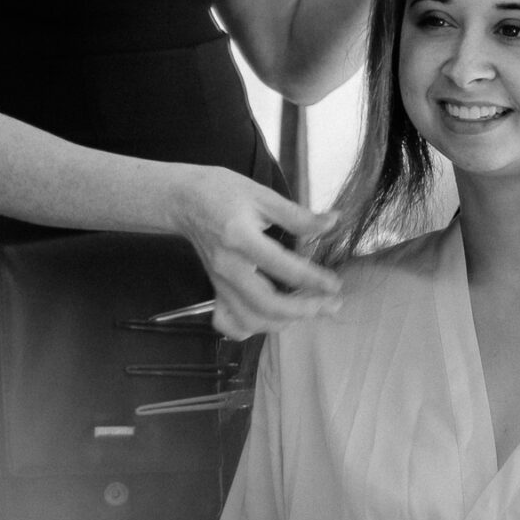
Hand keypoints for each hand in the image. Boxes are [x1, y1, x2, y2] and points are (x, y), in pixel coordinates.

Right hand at [167, 166, 343, 338]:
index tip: (335, 285)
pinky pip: (230, 323)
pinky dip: (252, 328)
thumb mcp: (262, 195)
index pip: (283, 268)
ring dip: (284, 321)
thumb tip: (332, 222)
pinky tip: (270, 318)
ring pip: (251, 320)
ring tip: (309, 310)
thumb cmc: (223, 192)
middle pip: (267, 305)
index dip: (314, 280)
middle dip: (304, 310)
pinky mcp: (215, 290)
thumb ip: (298, 215)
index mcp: (241, 238)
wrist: (184, 200)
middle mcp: (228, 267)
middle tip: (331, 304)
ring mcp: (219, 283)